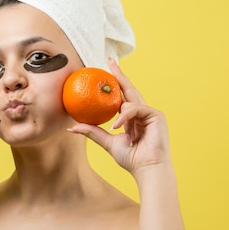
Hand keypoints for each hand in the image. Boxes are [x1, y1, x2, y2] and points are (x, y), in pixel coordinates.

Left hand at [68, 58, 171, 178]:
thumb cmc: (131, 158)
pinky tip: (117, 127)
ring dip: (120, 111)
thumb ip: (92, 132)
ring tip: (114, 129)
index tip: (107, 67)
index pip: (123, 94)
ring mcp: (151, 112)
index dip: (116, 80)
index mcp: (132, 116)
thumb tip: (72, 127)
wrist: (147, 169)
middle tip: (109, 61)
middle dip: (119, 74)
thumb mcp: (107, 142)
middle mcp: (142, 111)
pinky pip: (135, 109)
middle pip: (129, 88)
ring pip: (131, 100)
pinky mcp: (156, 115)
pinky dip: (125, 117)